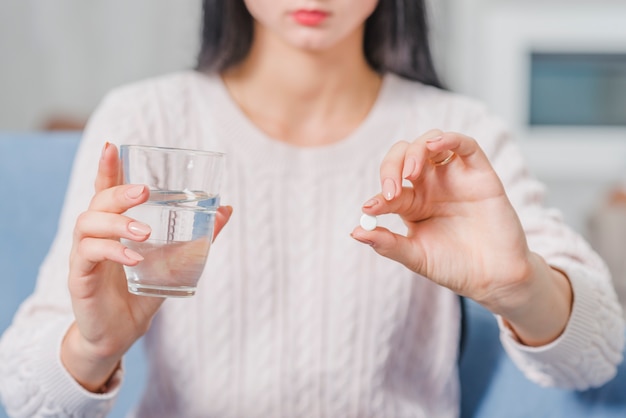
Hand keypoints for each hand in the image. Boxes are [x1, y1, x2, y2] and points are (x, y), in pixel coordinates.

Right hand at [61, 142, 231, 391]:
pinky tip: (134, 257)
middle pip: (97, 201)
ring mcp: (84, 255)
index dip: (106, 167)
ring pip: (88, 224)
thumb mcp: (175, 261)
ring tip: (144, 233)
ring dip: (118, 223)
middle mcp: (95, 235)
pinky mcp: (79, 277)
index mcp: (114, 226)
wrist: (121, 333)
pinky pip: (88, 254)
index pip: (105, 190)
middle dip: (119, 191)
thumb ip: (197, 236)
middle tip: (145, 191)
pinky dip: (112, 251)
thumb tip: (226, 209)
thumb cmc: (142, 291)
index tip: (112, 146)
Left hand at [351, 130, 571, 345]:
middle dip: (392, 166)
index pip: (390, 187)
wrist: (494, 278)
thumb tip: (355, 231)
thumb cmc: (455, 267)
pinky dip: (448, 139)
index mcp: (412, 203)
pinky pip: (464, 145)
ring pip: (430, 143)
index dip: (379, 195)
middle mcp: (431, 185)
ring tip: (410, 173)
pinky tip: (434, 145)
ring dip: (415, 151)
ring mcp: (454, 177)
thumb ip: (387, 244)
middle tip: (392, 189)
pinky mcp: (479, 173)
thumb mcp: (416, 257)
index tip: (371, 208)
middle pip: (404, 156)